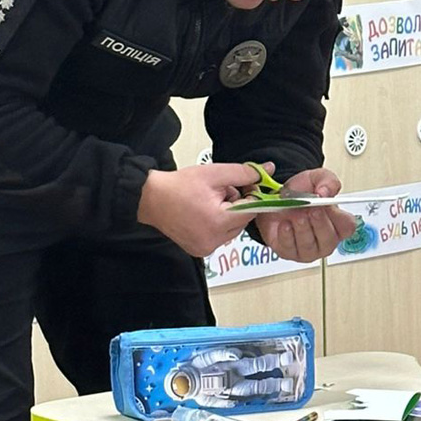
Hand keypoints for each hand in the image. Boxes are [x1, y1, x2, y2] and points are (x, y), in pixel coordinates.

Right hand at [137, 164, 258, 256]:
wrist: (151, 198)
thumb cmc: (180, 185)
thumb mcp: (214, 173)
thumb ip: (244, 173)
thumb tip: (269, 169)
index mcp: (219, 222)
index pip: (251, 210)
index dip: (250, 195)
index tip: (242, 184)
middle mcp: (214, 240)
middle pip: (242, 221)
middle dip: (237, 205)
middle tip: (221, 191)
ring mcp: (206, 248)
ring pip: (233, 230)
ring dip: (228, 216)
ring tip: (210, 202)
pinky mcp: (199, 251)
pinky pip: (220, 237)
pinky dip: (218, 225)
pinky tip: (204, 214)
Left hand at [254, 166, 356, 262]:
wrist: (276, 198)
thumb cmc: (301, 193)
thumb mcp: (316, 178)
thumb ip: (327, 181)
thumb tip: (325, 192)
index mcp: (338, 224)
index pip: (347, 226)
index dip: (338, 216)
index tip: (326, 204)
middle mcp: (325, 240)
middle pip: (328, 239)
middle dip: (318, 223)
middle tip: (310, 209)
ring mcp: (308, 250)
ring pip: (309, 245)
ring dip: (302, 228)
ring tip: (295, 213)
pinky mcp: (289, 253)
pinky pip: (290, 248)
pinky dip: (286, 235)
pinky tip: (285, 224)